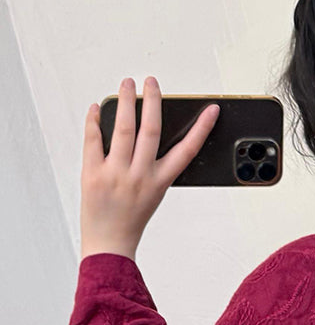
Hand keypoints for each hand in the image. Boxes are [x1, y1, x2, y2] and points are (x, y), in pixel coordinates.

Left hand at [80, 76, 219, 260]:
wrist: (109, 243)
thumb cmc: (131, 219)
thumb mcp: (152, 194)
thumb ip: (152, 166)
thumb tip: (144, 128)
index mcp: (160, 182)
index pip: (187, 151)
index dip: (201, 128)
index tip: (211, 110)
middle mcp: (140, 176)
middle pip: (151, 130)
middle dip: (153, 101)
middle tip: (151, 81)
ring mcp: (115, 174)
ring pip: (124, 129)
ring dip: (127, 101)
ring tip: (127, 84)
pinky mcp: (92, 173)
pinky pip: (93, 140)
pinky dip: (95, 120)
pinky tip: (98, 107)